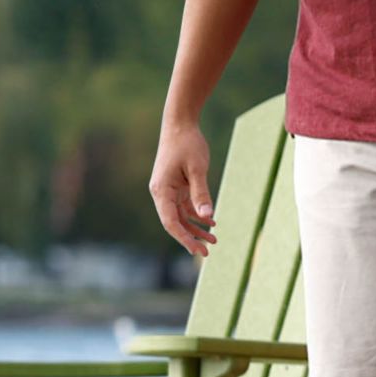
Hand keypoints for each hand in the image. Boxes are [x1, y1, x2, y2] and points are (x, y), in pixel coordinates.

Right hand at [149, 122, 216, 255]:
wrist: (180, 124)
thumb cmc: (188, 144)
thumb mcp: (197, 169)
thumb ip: (201, 194)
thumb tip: (207, 216)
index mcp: (161, 190)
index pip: (170, 222)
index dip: (184, 238)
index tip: (197, 250)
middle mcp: (161, 193)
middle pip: (174, 222)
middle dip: (190, 238)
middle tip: (207, 252)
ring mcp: (168, 190)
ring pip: (181, 216)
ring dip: (195, 228)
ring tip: (214, 240)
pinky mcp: (176, 186)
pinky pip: (185, 206)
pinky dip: (197, 214)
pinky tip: (211, 222)